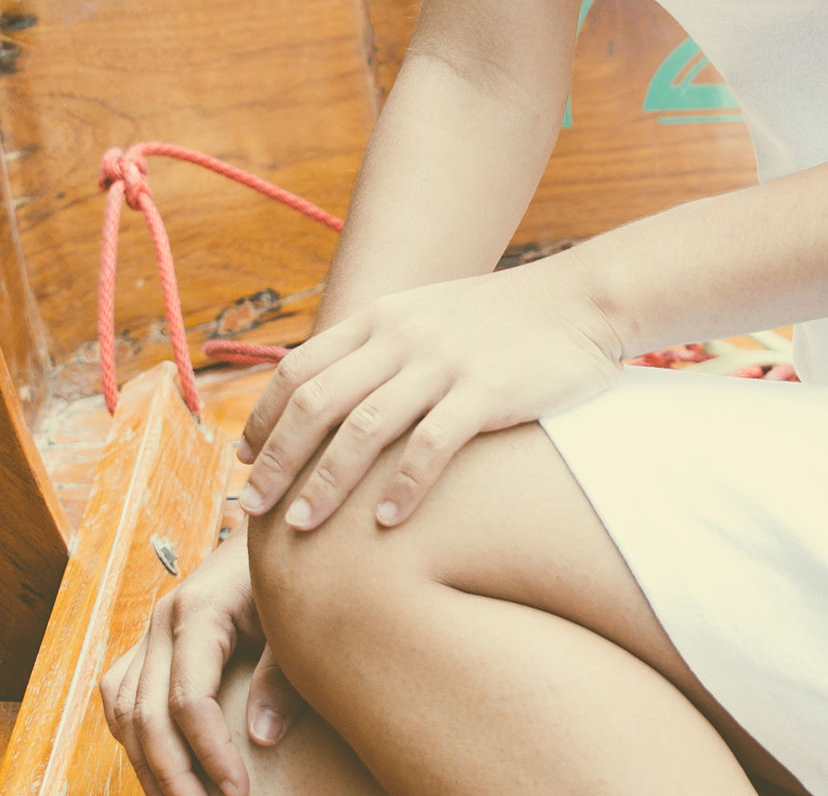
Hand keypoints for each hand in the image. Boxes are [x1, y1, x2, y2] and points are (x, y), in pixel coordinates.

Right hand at [101, 533, 309, 795]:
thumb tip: (261, 738)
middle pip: (146, 715)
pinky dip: (132, 738)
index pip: (187, 700)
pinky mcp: (147, 643)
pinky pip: (121, 697)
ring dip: (146, 764)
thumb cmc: (290, 575)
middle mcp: (160, 623)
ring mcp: (148, 633)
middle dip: (173, 775)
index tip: (238, 793)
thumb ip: (282, 676)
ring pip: (123, 712)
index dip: (210, 753)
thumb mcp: (294, 621)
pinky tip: (156, 767)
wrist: (275, 528)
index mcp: (196, 612)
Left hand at [238, 259, 625, 534]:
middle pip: (317, 401)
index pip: (299, 368)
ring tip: (301, 525)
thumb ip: (381, 349)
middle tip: (251, 508)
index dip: (264, 418)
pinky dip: (403, 486)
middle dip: (276, 459)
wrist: (581, 302)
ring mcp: (444, 362)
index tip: (245, 461)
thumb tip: (330, 400)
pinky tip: (386, 522)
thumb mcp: (429, 317)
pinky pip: (431, 445)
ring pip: (363, 428)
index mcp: (382, 318)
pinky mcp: (487, 391)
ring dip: (325, 481)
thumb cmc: (503, 322)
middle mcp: (402, 336)